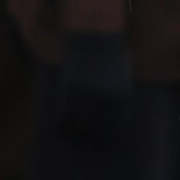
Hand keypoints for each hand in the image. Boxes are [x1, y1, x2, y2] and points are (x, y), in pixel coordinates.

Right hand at [52, 30, 135, 146]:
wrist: (94, 34)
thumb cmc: (111, 54)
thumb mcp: (125, 76)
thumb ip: (124, 97)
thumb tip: (120, 120)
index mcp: (123, 99)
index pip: (118, 131)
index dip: (109, 141)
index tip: (101, 145)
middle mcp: (106, 100)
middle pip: (96, 132)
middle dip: (88, 140)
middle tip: (81, 144)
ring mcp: (87, 95)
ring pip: (77, 127)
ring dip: (71, 135)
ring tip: (67, 137)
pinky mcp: (70, 89)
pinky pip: (62, 115)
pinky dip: (57, 125)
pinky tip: (53, 129)